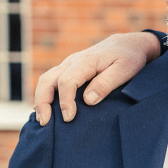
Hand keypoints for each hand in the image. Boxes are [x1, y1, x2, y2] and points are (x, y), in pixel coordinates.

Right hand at [32, 30, 163, 124]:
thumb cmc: (128, 58)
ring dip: (40, 100)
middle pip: (48, 80)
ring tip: (42, 120)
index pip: (67, 81)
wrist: (125, 45)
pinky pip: (51, 82)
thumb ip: (106, 84)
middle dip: (43, 101)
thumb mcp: (124, 70)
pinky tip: (45, 111)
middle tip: (45, 122)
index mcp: (86, 61)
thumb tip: (88, 100)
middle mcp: (72, 62)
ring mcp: (68, 66)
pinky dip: (45, 96)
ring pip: (46, 80)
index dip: (65, 101)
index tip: (68, 118)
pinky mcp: (68, 71)